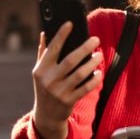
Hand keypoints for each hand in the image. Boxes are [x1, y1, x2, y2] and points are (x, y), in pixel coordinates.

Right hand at [31, 22, 103, 138]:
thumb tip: (44, 32)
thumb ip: (42, 53)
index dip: (61, 35)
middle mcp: (49, 79)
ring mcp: (59, 91)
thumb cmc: (45, 87)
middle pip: (70, 60)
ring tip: (99, 55)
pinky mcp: (69, 100)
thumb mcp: (39, 72)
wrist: (46, 115)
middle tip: (95, 39)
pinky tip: (99, 73)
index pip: (52, 48)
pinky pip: (85, 88)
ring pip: (80, 74)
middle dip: (84, 48)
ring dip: (92, 63)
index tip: (71, 23)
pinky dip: (94, 79)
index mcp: (41, 69)